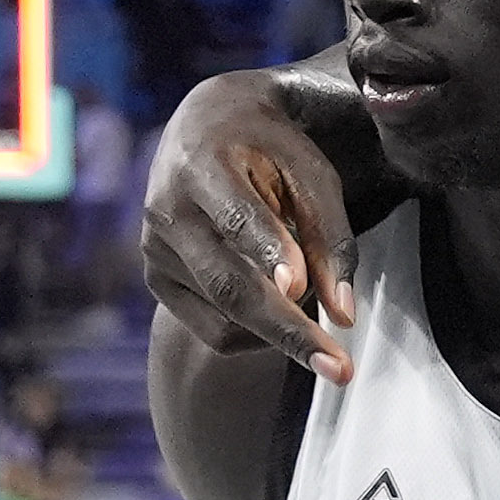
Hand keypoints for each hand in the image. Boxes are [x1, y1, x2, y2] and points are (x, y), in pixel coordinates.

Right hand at [142, 72, 370, 381]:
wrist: (203, 128)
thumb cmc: (269, 150)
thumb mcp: (311, 176)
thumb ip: (330, 239)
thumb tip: (344, 316)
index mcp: (201, 168)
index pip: (238, 220)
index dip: (268, 253)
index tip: (298, 287)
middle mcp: (166, 211)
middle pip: (229, 287)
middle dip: (288, 332)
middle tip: (342, 371)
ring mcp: (155, 251)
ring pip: (227, 318)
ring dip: (281, 327)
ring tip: (309, 290)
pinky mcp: (157, 281)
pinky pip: (214, 329)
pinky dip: (258, 332)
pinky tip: (279, 301)